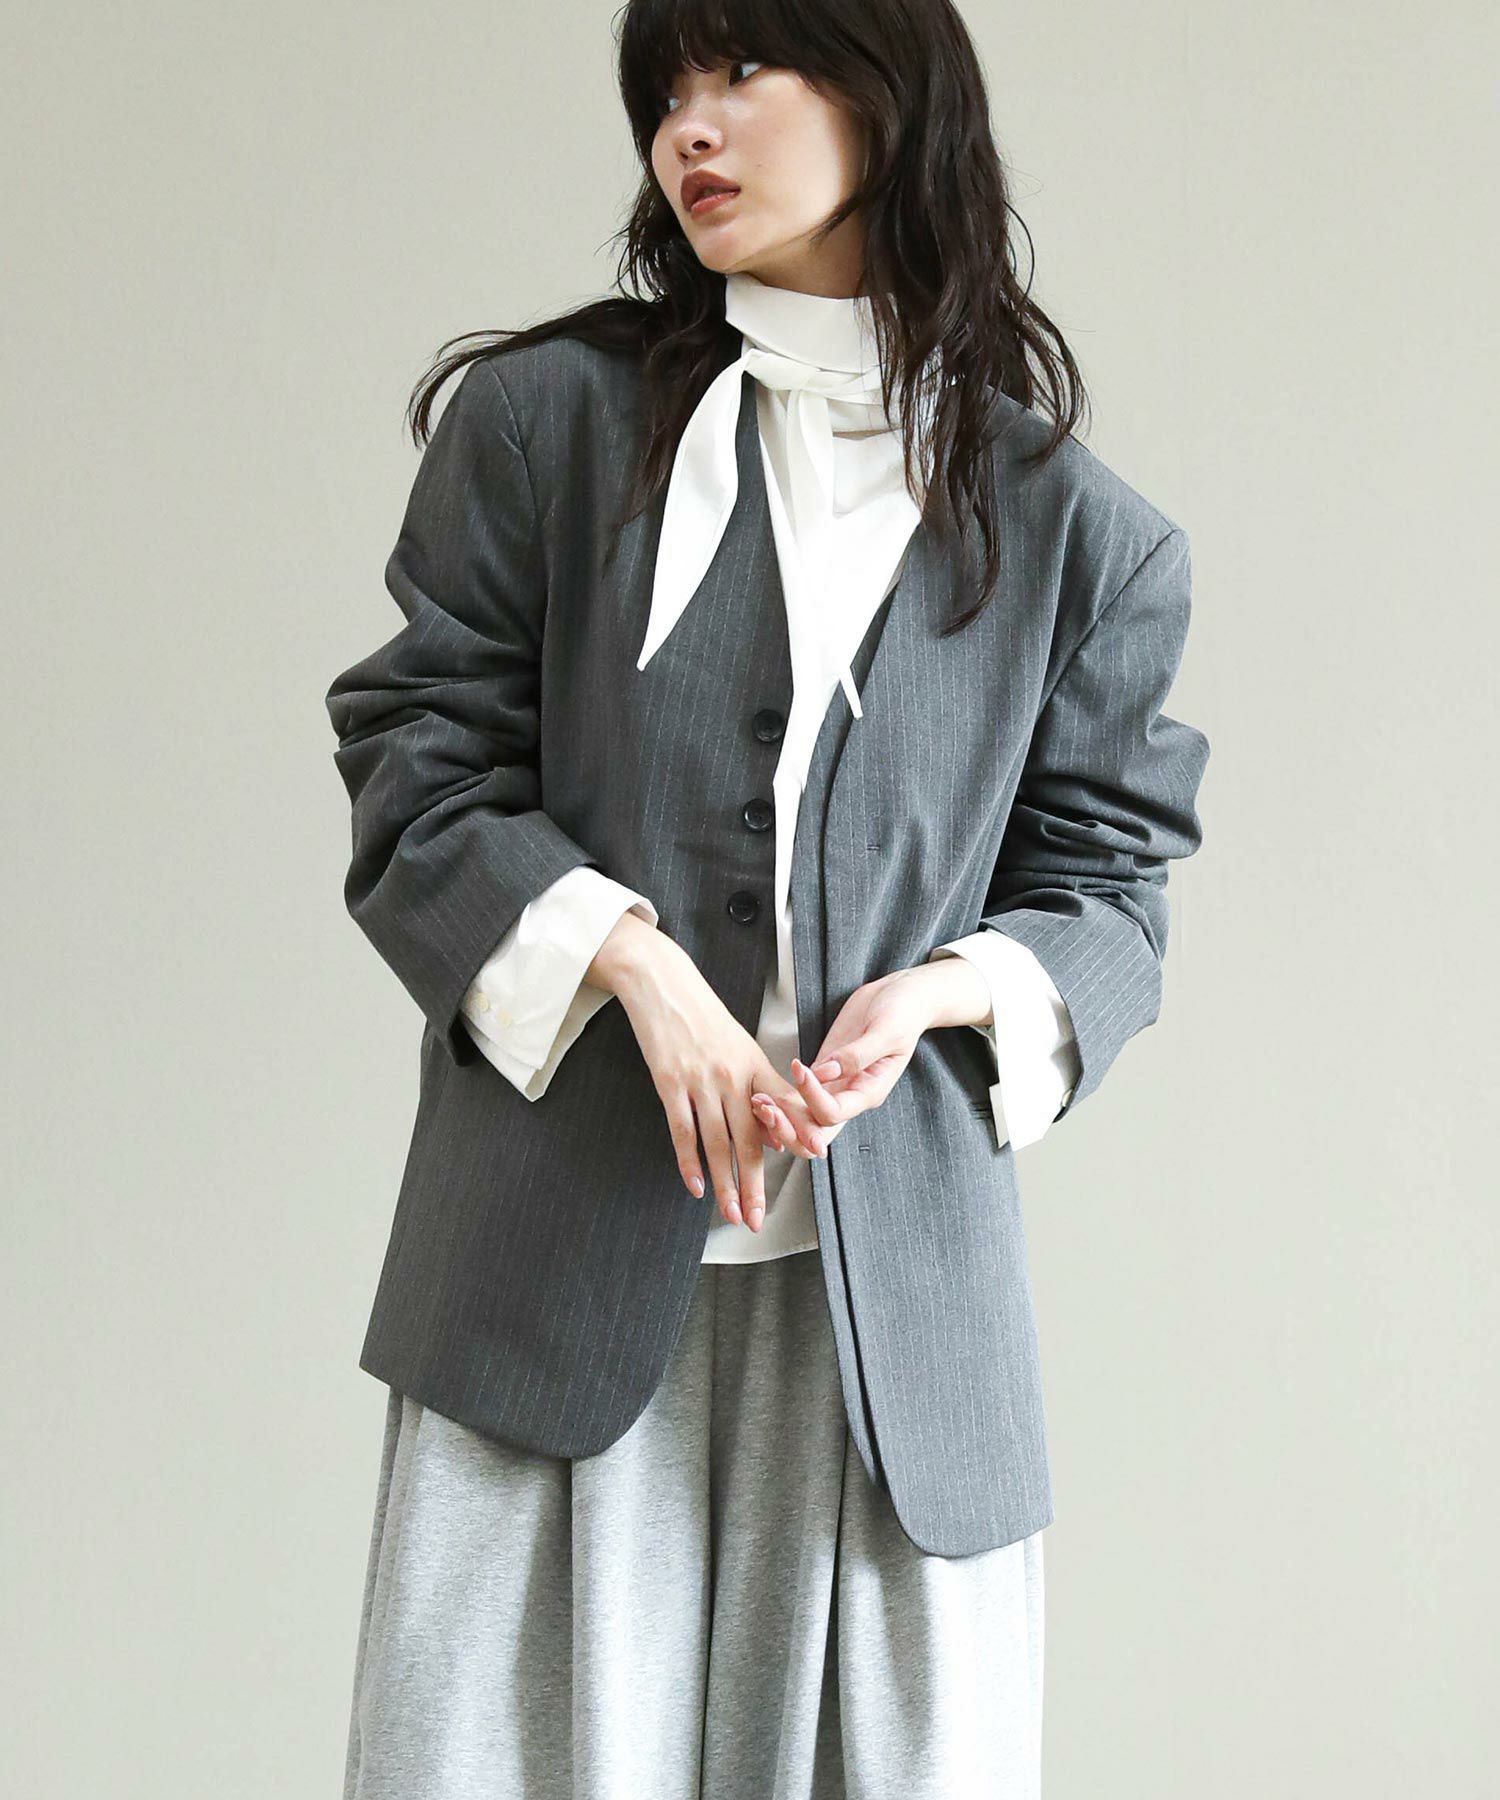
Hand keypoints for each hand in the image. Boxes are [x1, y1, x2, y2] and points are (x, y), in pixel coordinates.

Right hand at [610, 932, 835, 1232]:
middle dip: (755, 1184)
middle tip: (758, 1217)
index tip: (814, 1158)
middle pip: (750, 1139)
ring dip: (726, 1185)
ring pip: (718, 1143)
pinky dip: (690, 1162)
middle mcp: (732, 1075)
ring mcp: (700, 1080)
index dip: (799, 1133)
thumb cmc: (701, 1012)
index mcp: (754, 1062)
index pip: (782, 1106)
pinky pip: (682, 1131)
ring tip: (731, 1214)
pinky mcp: (670, 1082)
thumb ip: (756, 1082)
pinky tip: (697, 1186)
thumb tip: (769, 1125)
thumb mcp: (738, 1041)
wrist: (661, 981)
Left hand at [748, 965, 943, 1145]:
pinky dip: (781, 1099)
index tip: (800, 1068)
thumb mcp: (887, 1030)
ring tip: (757, 1101)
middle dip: (788, 1127)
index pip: (833, 1112)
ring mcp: (836, 1086)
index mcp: (870, 1092)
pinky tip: (762, 1093)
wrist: (902, 996)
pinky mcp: (825, 1071)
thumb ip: (858, 1054)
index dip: (812, 1097)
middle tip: (764, 1107)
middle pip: (816, 1131)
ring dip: (780, 1117)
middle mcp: (851, 1096)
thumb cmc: (903, 1012)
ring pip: (804, 1119)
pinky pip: (800, 1095)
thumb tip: (826, 1072)